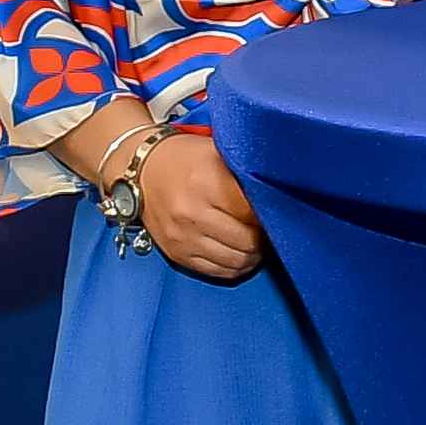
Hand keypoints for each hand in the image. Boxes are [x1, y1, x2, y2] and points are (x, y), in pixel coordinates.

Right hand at [137, 132, 266, 281]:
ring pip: (235, 261)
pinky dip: (234, 266)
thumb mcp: (219, 152)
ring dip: (254, 255)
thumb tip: (279, 193)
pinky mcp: (176, 253)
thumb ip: (247, 173)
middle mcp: (192, 214)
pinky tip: (241, 253)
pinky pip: (215, 271)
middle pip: (248, 241)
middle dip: (267, 238)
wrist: (143, 171)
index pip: (254, 212)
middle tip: (274, 229)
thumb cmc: (187, 158)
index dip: (274, 214)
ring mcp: (182, 237)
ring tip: (259, 242)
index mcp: (206, 184)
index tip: (281, 211)